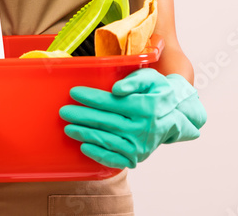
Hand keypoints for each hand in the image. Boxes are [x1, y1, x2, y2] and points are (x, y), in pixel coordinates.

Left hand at [58, 68, 206, 168]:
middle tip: (64, 111)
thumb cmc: (158, 93)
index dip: (92, 97)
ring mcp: (140, 145)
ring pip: (108, 140)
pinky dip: (98, 154)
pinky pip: (114, 158)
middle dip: (83, 116)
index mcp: (147, 106)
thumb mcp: (150, 79)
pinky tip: (84, 146)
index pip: (113, 103)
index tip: (74, 92)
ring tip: (68, 127)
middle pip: (107, 122)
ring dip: (86, 134)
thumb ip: (134, 80)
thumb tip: (116, 89)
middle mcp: (144, 128)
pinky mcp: (137, 157)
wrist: (173, 116)